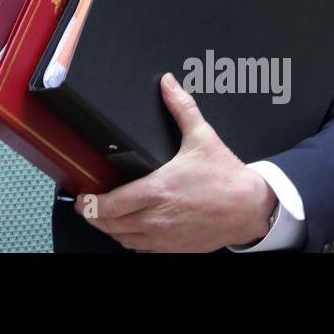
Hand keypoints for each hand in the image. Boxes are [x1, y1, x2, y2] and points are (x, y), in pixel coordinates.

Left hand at [73, 72, 278, 251]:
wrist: (251, 208)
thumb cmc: (226, 177)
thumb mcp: (202, 137)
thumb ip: (181, 108)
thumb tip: (168, 83)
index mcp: (157, 190)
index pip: (111, 204)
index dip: (90, 204)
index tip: (82, 198)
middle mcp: (157, 218)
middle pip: (111, 225)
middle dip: (94, 216)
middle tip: (86, 206)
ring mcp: (164, 237)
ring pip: (123, 240)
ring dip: (110, 229)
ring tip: (102, 217)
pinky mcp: (174, 248)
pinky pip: (141, 250)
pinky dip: (130, 241)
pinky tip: (128, 229)